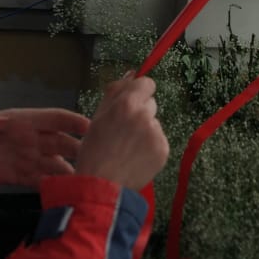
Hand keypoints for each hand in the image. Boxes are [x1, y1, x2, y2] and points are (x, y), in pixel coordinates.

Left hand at [0, 79, 90, 187]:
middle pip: (63, 143)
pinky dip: (54, 187)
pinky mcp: (27, 176)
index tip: (89, 126)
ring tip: (84, 181)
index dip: (71, 121)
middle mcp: (36, 139)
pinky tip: (65, 195)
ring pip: (57, 164)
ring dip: (70, 171)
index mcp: (28, 121)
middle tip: (95, 157)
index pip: (54, 118)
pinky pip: (44, 181)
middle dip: (78, 149)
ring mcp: (33, 159)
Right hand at [77, 75, 168, 190]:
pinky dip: (150, 146)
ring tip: (128, 147)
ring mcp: (156, 133)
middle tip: (123, 131)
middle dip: (140, 112)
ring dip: (145, 130)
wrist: (102, 186)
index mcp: (127, 104)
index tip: (131, 102)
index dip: (138, 92)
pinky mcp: (164, 150)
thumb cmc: (94, 151)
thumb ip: (116, 92)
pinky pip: (159, 140)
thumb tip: (132, 72)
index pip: (146, 83)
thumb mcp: (98, 116)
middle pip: (150, 103)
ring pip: (154, 123)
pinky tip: (135, 156)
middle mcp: (145, 115)